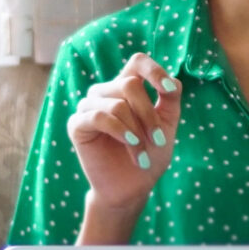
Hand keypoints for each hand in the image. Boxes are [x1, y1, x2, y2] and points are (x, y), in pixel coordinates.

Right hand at [69, 53, 181, 238]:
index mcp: (127, 87)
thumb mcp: (167, 126)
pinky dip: (120, 132)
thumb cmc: (150, 155)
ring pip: (117, 104)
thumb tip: (172, 80)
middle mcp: (106, 92)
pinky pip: (99, 117)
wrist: (132, 187)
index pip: (137, 62)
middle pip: (130, 85)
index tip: (168, 90)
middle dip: (149, 114)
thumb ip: (170, 100)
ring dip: (137, 131)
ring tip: (143, 154)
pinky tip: (131, 146)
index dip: (153, 70)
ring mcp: (89, 107)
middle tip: (159, 141)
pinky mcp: (76, 125)